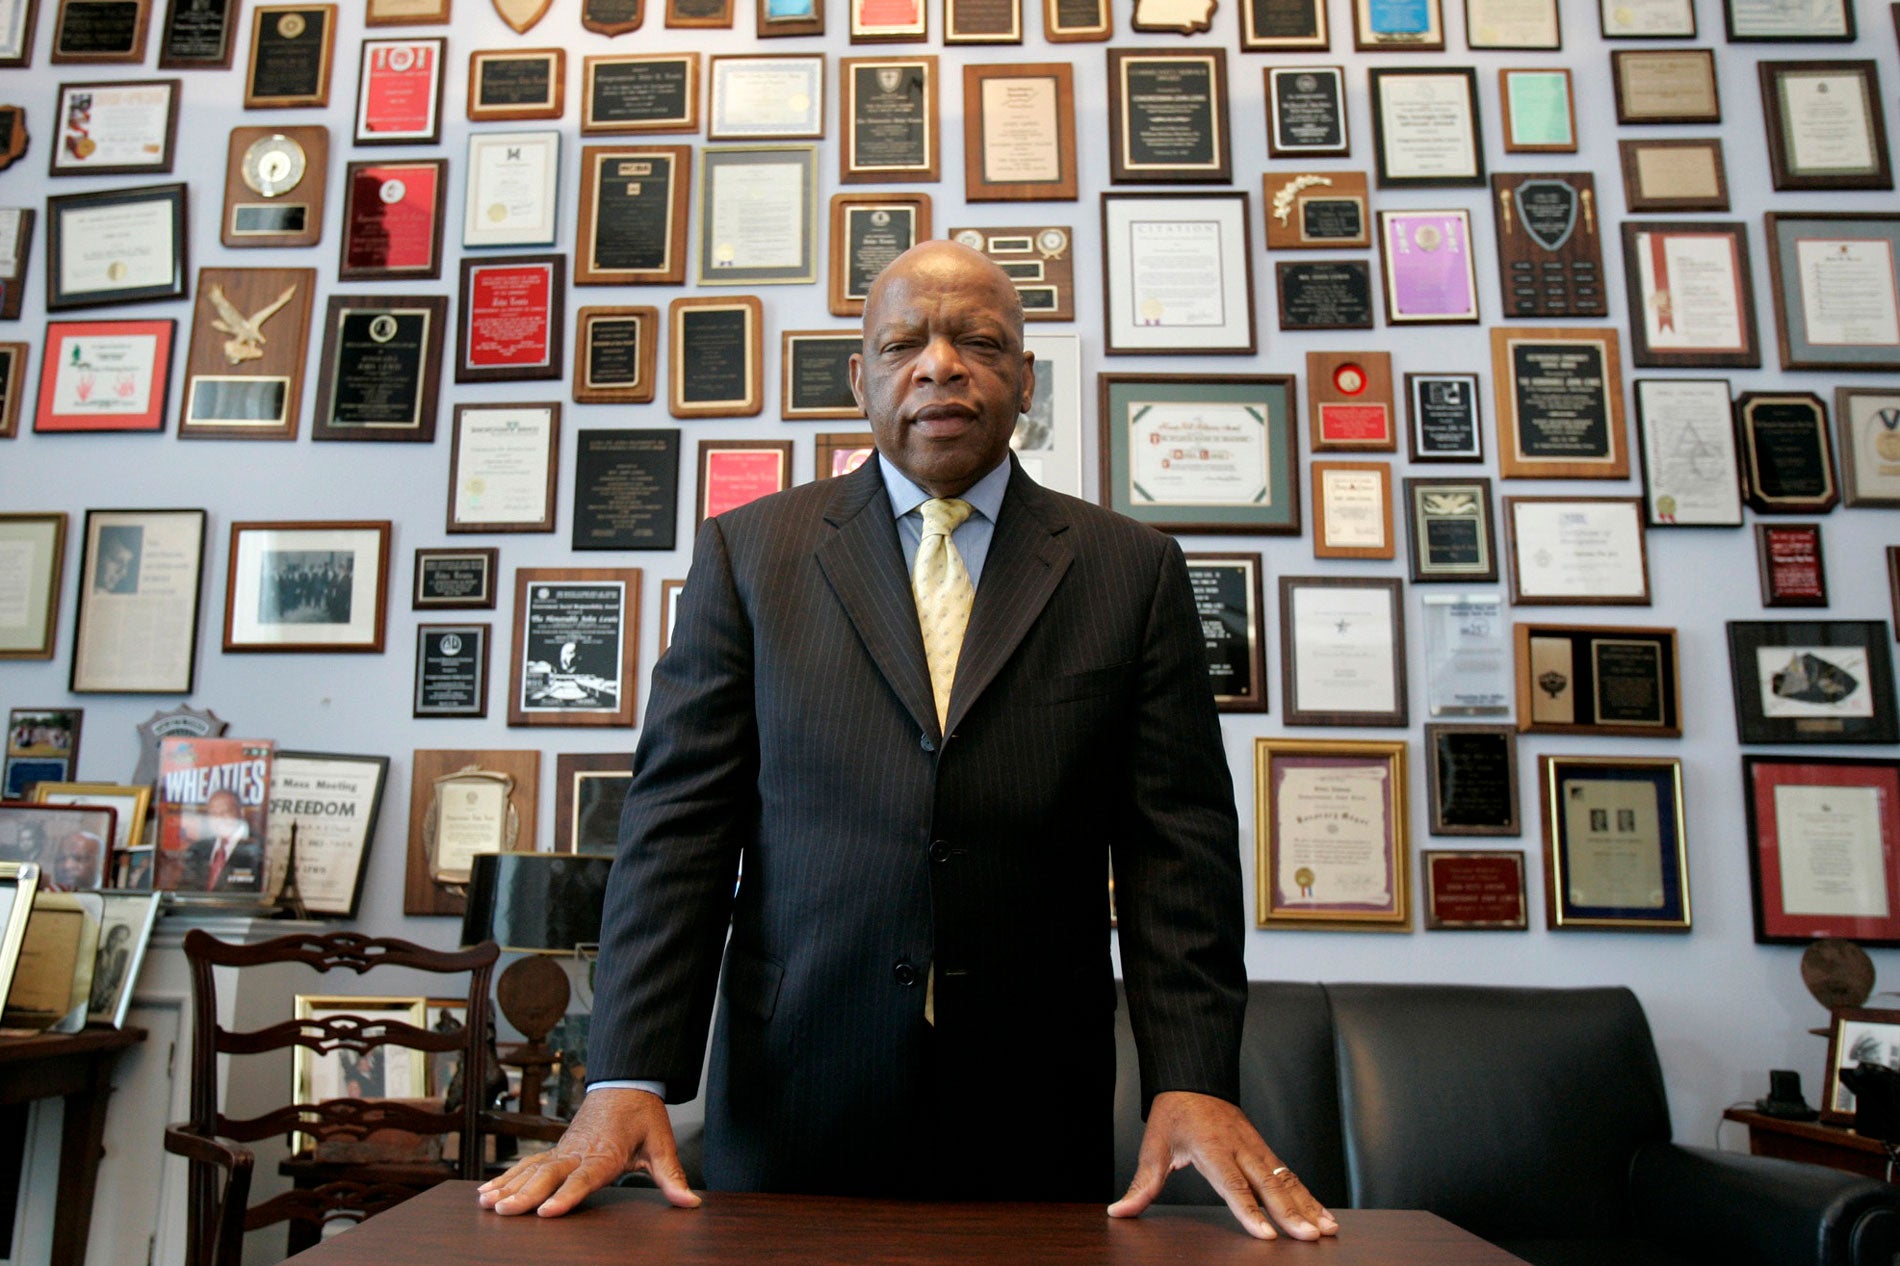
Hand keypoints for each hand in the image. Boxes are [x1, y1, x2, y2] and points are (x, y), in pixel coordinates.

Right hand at [477, 1087, 699, 1216]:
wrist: (626, 1083)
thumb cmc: (642, 1114)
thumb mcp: (661, 1143)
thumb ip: (671, 1175)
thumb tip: (689, 1202)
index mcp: (605, 1152)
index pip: (584, 1178)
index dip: (566, 1195)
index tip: (547, 1211)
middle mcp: (579, 1151)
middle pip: (549, 1175)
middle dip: (525, 1194)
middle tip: (505, 1211)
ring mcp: (564, 1150)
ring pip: (532, 1170)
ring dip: (508, 1186)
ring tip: (486, 1203)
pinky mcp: (556, 1151)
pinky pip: (527, 1165)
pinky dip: (506, 1177)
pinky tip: (487, 1192)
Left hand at [1107, 1090, 1338, 1241]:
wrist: (1194, 1077)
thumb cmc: (1174, 1114)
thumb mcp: (1154, 1146)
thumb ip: (1142, 1184)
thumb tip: (1119, 1211)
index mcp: (1212, 1148)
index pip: (1233, 1185)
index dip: (1250, 1212)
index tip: (1267, 1235)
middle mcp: (1240, 1148)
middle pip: (1268, 1185)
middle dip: (1291, 1213)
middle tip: (1309, 1237)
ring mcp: (1256, 1147)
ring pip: (1286, 1180)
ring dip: (1308, 1206)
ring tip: (1326, 1230)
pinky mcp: (1264, 1149)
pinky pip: (1290, 1174)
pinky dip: (1309, 1194)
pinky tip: (1323, 1214)